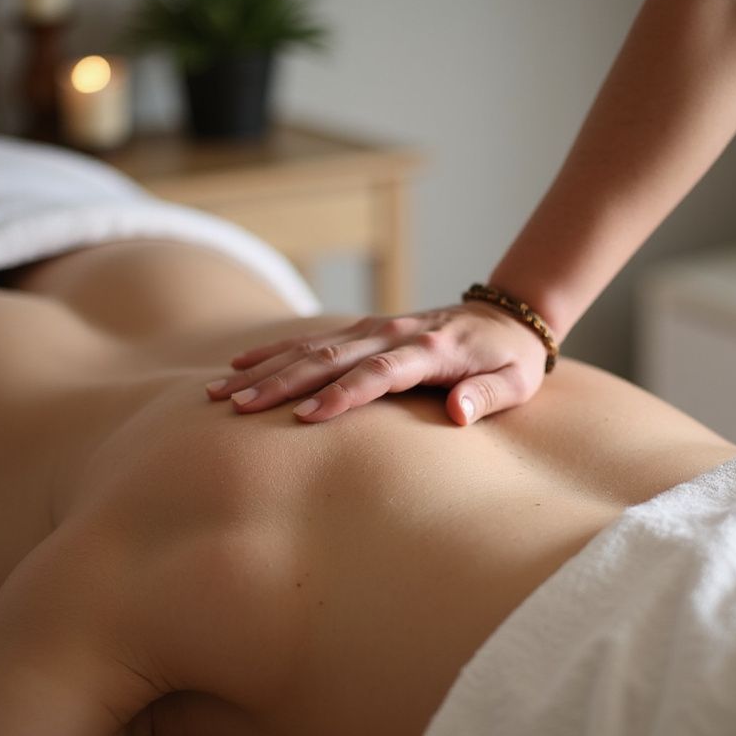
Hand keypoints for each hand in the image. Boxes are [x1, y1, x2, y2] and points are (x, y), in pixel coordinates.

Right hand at [204, 303, 550, 424]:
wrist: (505, 317)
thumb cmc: (509, 360)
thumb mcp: (514, 382)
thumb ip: (486, 395)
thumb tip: (456, 412)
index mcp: (430, 350)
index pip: (378, 374)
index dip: (341, 395)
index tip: (304, 418)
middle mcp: (394, 333)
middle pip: (330, 359)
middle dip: (280, 383)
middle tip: (236, 407)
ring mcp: (374, 328)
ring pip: (311, 347)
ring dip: (265, 368)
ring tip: (221, 391)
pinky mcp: (364, 329)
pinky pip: (313, 338)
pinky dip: (275, 350)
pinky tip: (239, 363)